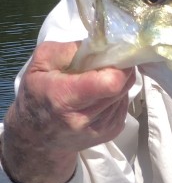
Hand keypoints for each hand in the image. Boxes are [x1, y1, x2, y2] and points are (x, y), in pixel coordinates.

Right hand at [1, 41, 134, 182]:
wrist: (35, 138)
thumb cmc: (35, 95)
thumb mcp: (41, 64)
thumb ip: (70, 50)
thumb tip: (102, 44)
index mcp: (65, 98)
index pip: (111, 82)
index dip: (118, 65)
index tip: (110, 56)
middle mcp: (84, 118)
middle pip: (123, 85)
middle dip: (119, 70)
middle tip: (104, 65)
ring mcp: (100, 129)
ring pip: (125, 94)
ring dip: (117, 83)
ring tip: (96, 83)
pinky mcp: (111, 133)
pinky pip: (123, 105)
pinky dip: (115, 96)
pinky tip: (98, 97)